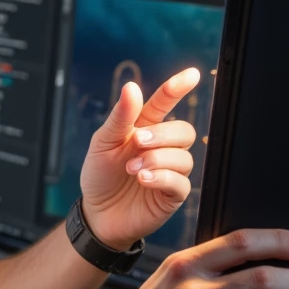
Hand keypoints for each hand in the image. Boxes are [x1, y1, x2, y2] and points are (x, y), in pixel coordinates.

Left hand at [79, 69, 200, 252]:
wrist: (96, 213)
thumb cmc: (100, 175)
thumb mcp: (103, 143)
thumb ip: (120, 117)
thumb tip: (132, 87)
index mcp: (145, 128)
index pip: (166, 103)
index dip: (177, 88)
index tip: (192, 75)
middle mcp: (162, 148)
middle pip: (184, 130)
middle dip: (163, 134)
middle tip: (138, 142)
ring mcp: (170, 171)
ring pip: (184, 157)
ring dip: (157, 159)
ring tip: (132, 169)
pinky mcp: (172, 195)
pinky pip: (182, 182)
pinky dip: (162, 178)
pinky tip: (143, 180)